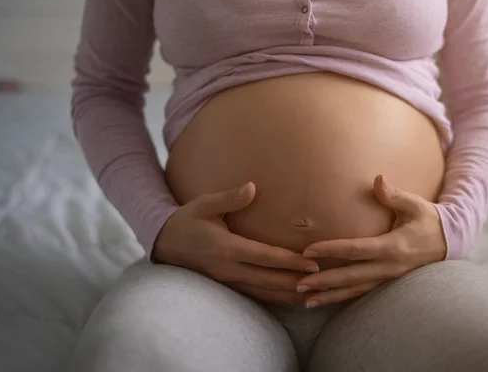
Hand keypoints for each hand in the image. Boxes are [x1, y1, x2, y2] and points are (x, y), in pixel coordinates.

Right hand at [152, 182, 318, 304]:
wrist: (164, 244)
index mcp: (226, 248)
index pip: (264, 257)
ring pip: (264, 293)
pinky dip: (275, 298)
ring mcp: (228, 281)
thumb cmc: (186, 221)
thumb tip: (252, 187)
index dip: (290, 261)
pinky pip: (255, 296)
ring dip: (289, 295)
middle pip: (269, 280)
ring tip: (314, 295)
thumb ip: (229, 198)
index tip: (312, 263)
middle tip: (323, 281)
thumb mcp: (204, 205)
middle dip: (297, 282)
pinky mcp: (228, 286)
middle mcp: (229, 269)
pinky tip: (291, 298)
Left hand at [296, 174, 446, 307]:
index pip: (355, 249)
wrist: (450, 244)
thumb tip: (378, 178)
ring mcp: (387, 278)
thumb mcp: (416, 205)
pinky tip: (323, 301)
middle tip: (298, 284)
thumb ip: (394, 194)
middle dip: (323, 281)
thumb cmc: (430, 221)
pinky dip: (341, 298)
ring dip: (329, 295)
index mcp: (392, 247)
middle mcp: (388, 267)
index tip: (308, 250)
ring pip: (353, 290)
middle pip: (350, 276)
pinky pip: (360, 293)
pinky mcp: (386, 283)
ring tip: (304, 301)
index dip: (331, 250)